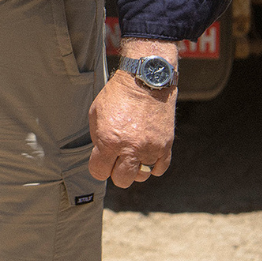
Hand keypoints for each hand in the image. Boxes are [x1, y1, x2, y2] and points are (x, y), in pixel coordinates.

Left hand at [88, 39, 178, 187]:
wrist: (144, 80)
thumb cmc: (118, 94)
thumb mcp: (96, 113)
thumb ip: (97, 138)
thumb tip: (102, 155)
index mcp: (109, 140)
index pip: (99, 172)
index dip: (98, 168)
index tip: (101, 161)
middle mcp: (130, 148)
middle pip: (122, 180)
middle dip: (116, 172)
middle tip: (116, 160)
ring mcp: (150, 148)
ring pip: (142, 177)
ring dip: (135, 169)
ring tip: (133, 155)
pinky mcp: (166, 145)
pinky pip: (159, 169)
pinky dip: (153, 166)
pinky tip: (147, 155)